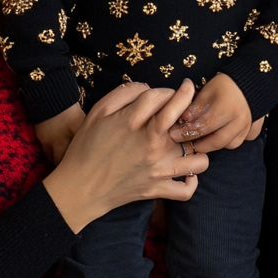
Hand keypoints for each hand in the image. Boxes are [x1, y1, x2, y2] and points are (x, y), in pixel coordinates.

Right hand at [43, 79, 208, 232]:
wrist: (79, 188)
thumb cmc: (86, 147)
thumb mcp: (97, 112)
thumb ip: (123, 94)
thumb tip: (148, 87)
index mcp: (133, 122)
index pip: (161, 95)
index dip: (168, 90)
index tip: (169, 92)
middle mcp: (150, 144)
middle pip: (183, 117)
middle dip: (190, 103)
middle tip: (190, 101)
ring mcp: (157, 169)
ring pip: (197, 158)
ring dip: (198, 148)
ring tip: (190, 142)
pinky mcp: (157, 189)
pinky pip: (186, 190)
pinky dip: (191, 182)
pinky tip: (186, 172)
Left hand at [167, 72, 255, 152]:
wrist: (250, 81)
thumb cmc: (225, 83)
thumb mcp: (207, 90)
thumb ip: (196, 106)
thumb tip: (182, 121)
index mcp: (226, 108)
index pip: (204, 126)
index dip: (187, 132)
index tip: (174, 134)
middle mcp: (238, 120)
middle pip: (216, 141)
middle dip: (199, 145)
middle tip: (186, 144)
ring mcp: (247, 127)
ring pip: (228, 144)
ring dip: (214, 145)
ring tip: (201, 141)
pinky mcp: (251, 129)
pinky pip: (237, 141)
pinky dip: (226, 142)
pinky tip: (217, 137)